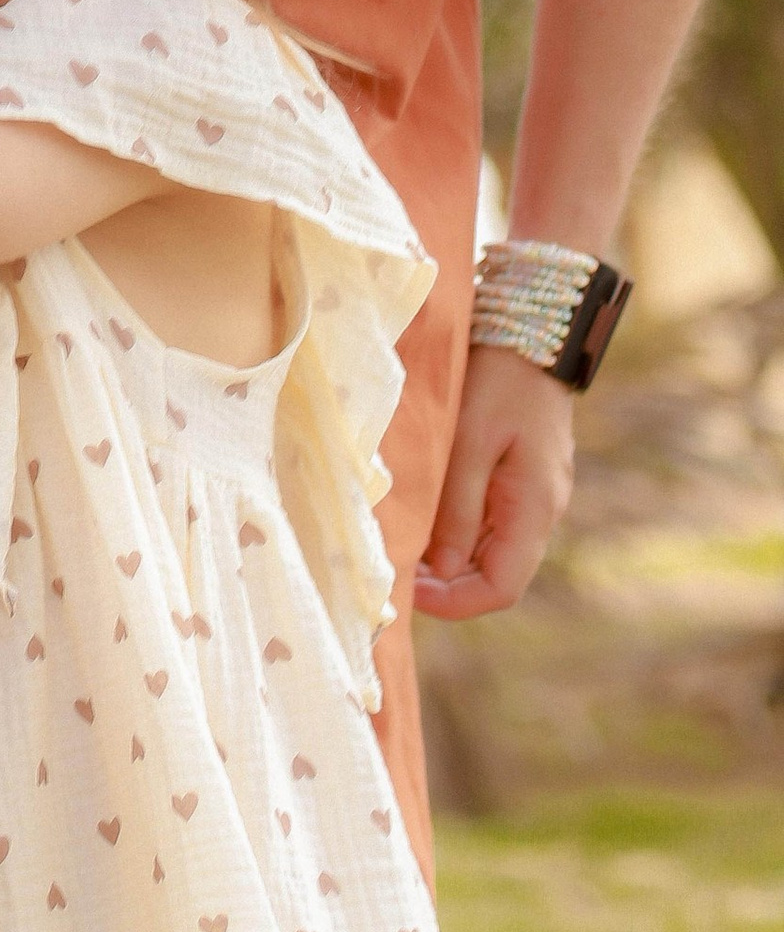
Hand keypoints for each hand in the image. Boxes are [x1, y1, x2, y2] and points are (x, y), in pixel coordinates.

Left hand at [413, 341, 577, 618]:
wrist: (533, 329)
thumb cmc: (498, 380)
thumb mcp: (470, 441)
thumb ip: (457, 507)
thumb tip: (441, 569)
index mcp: (533, 509)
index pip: (500, 589)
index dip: (453, 602)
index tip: (405, 590)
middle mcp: (539, 512)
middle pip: (493, 575)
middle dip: (443, 583)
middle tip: (391, 568)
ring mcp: (531, 496)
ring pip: (488, 551)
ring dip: (446, 558)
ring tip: (399, 542)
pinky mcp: (518, 479)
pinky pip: (487, 522)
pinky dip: (454, 530)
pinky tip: (421, 514)